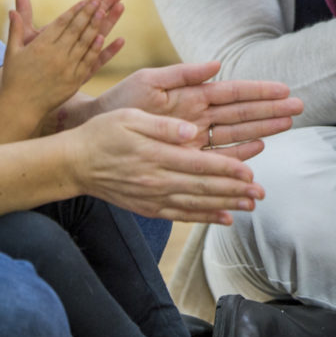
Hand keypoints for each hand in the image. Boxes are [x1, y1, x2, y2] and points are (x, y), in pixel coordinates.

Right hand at [0, 0, 122, 114]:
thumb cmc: (15, 78)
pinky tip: (103, 37)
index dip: (77, 9)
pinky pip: (88, 62)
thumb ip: (16, 28)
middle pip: (76, 29)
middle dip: (89, 13)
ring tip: (105, 12)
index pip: (63, 22)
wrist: (20, 107)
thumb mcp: (12, 51)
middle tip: (101, 0)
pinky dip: (96, 49)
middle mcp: (55, 54)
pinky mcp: (74, 81)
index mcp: (41, 45)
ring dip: (95, 26)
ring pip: (84, 43)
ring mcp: (66, 68)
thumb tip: (12, 9)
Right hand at [64, 108, 267, 224]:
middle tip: (260, 192)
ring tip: (250, 206)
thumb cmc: (104, 133)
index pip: (198, 164)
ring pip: (196, 204)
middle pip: (202, 187)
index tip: (249, 172)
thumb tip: (188, 130)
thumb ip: (161, 125)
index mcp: (155, 155)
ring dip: (225, 205)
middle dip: (234, 191)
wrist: (74, 163)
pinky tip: (224, 219)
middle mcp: (156, 181)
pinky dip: (204, 217)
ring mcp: (152, 197)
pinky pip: (180, 215)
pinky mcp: (148, 207)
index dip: (226, 169)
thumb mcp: (130, 117)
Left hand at [90, 61, 302, 155]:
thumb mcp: (150, 81)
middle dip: (271, 109)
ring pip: (237, 133)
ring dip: (263, 129)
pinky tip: (260, 147)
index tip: (283, 89)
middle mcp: (199, 115)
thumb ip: (184, 74)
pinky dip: (240, 152)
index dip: (259, 90)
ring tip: (288, 124)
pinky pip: (220, 154)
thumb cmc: (121, 103)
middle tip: (299, 107)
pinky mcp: (188, 155)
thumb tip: (216, 64)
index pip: (233, 92)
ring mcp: (196, 136)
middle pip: (243, 113)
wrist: (96, 129)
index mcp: (192, 94)